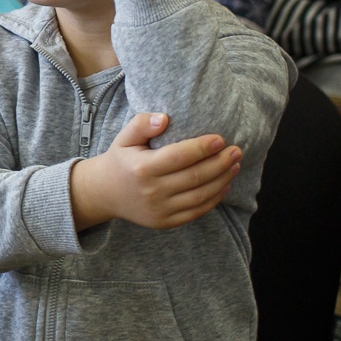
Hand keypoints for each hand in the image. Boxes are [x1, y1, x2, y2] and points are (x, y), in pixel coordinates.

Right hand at [69, 112, 241, 230]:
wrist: (104, 193)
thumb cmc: (120, 160)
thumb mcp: (124, 138)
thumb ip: (142, 124)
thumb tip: (164, 118)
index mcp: (141, 168)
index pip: (179, 157)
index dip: (202, 148)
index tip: (220, 139)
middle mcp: (151, 191)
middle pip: (195, 177)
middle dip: (220, 163)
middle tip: (236, 151)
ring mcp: (159, 210)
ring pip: (200, 195)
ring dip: (222, 180)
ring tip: (235, 165)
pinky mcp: (165, 222)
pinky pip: (196, 211)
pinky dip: (214, 199)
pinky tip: (224, 184)